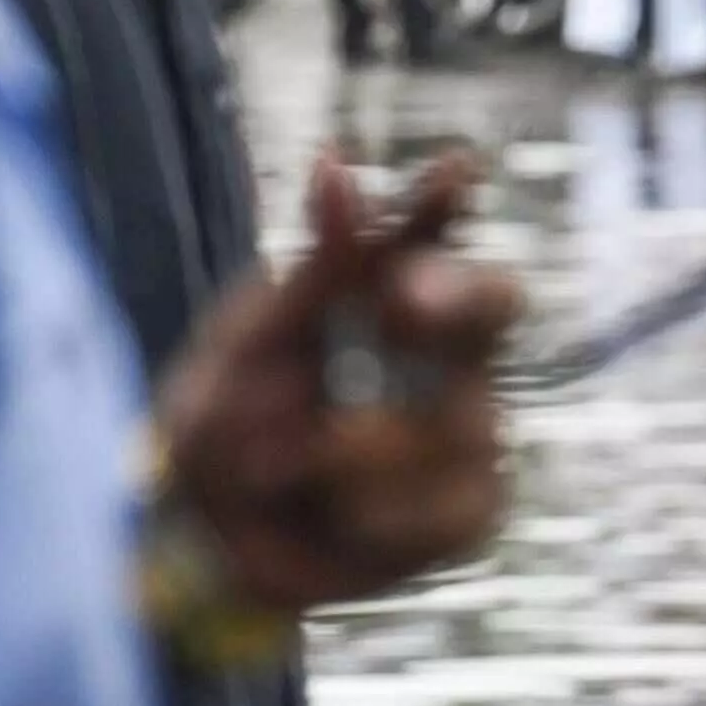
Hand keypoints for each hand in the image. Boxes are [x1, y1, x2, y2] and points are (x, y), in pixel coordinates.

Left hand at [155, 151, 524, 614]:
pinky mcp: (472, 507)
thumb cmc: (226, 425)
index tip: (456, 168)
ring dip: (349, 449)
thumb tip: (335, 160)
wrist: (208, 544)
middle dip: (457, 297)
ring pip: (450, 424)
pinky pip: (444, 506)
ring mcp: (470, 434)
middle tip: (399, 305)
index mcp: (387, 302)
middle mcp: (445, 358)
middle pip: (497, 303)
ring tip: (277, 469)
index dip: (449, 202)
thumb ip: (313, 269)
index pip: (435, 236)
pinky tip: (337, 517)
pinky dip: (373, 513)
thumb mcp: (252, 345)